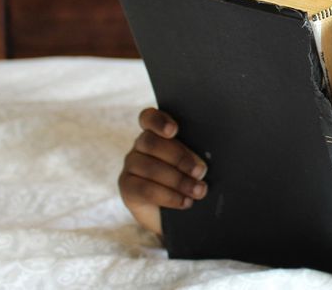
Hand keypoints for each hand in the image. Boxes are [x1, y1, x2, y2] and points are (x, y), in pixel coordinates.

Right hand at [118, 107, 208, 235]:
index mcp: (157, 132)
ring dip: (178, 180)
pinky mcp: (127, 186)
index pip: (149, 118)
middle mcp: (140, 145)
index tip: (174, 131)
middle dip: (179, 157)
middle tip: (201, 171)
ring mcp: (131, 165)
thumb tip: (204, 162)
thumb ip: (196, 156)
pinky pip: (145, 189)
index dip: (159, 122)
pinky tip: (185, 202)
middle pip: (151, 143)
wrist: (175, 214)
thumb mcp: (195, 165)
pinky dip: (169, 196)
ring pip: (150, 167)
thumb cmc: (190, 181)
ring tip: (198, 190)